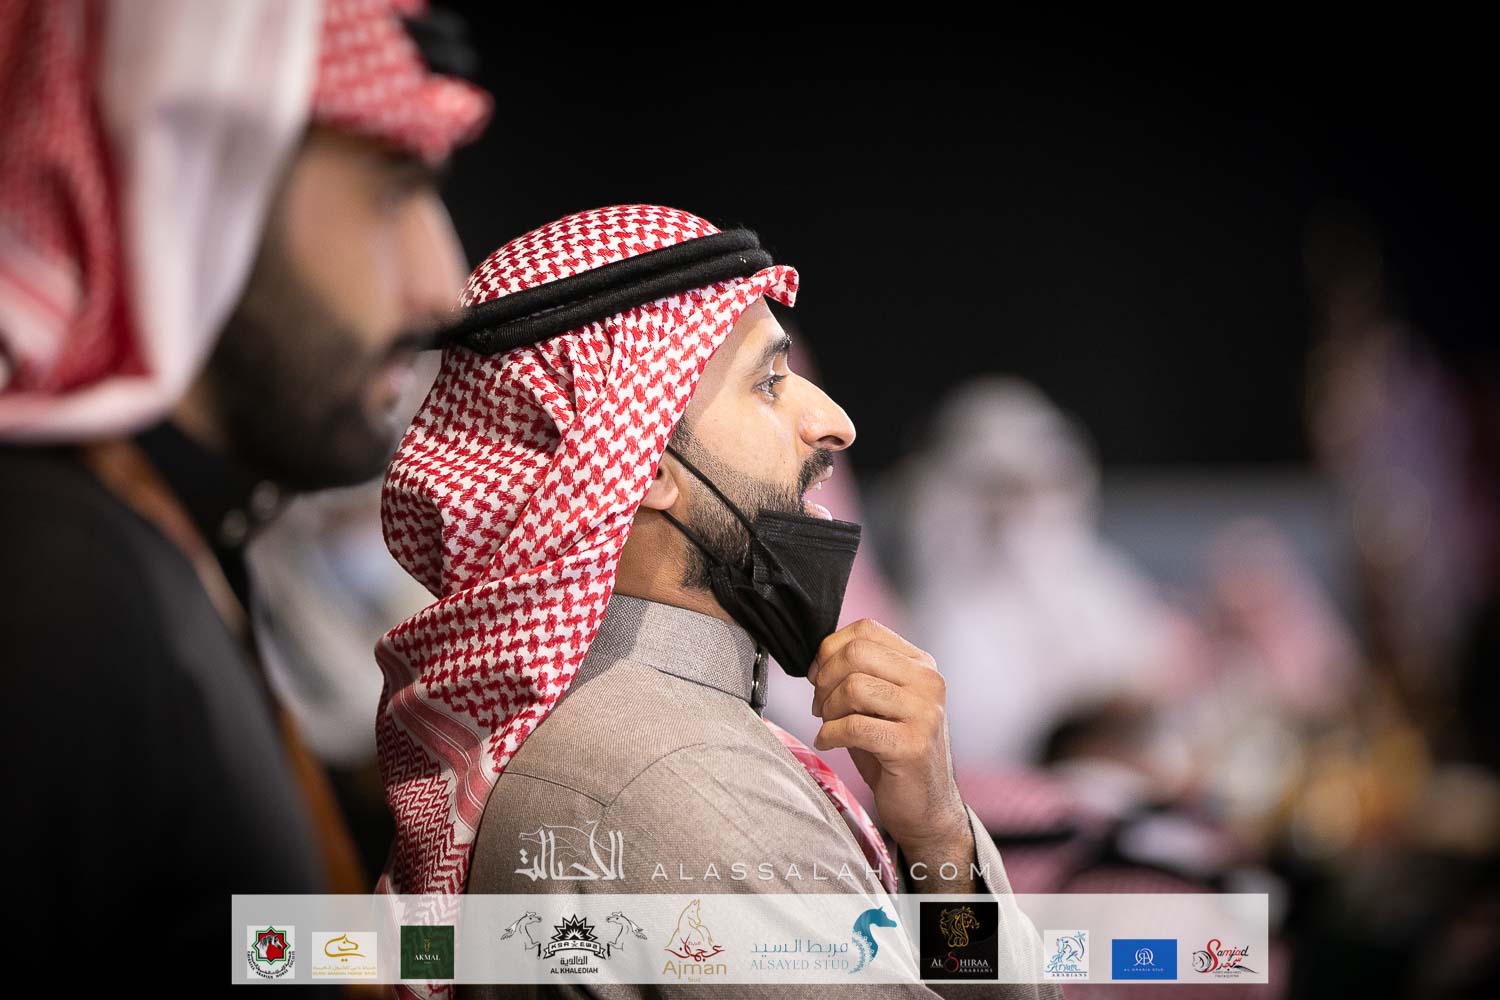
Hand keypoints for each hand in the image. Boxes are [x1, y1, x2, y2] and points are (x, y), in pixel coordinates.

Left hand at [808, 618, 969, 858]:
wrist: (926, 807)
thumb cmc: (893, 752)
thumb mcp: (879, 703)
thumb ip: (858, 673)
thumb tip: (818, 658)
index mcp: (921, 665)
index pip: (866, 630)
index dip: (830, 649)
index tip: (817, 676)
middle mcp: (928, 682)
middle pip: (856, 653)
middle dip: (825, 679)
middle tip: (820, 706)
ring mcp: (924, 713)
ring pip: (854, 687)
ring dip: (828, 709)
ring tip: (828, 725)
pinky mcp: (913, 745)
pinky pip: (854, 726)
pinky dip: (830, 734)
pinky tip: (829, 743)